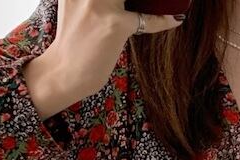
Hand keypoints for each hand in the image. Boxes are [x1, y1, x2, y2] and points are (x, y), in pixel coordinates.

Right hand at [24, 0, 182, 118]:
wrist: (65, 72)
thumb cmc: (75, 43)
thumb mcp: (78, 7)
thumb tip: (124, 0)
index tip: (128, 0)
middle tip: (148, 2)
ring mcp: (101, 4)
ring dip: (154, 0)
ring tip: (163, 2)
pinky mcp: (115, 24)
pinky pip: (147, 19)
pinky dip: (163, 20)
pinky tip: (175, 18)